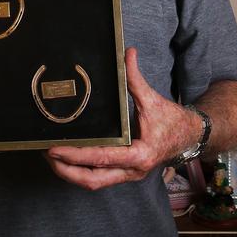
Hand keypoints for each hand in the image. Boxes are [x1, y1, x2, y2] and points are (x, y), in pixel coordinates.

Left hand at [45, 47, 199, 190]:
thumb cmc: (172, 120)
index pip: (101, 158)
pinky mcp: (125, 173)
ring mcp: (128, 174)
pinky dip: (81, 171)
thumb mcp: (152, 100)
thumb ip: (135, 78)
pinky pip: (99, 178)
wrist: (190, 136)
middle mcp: (132, 170)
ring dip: (71, 173)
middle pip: (92, 180)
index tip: (55, 149)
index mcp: (139, 154)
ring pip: (94, 183)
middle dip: (66, 170)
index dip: (75, 154)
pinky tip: (67, 160)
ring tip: (51, 158)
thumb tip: (127, 53)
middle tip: (46, 155)